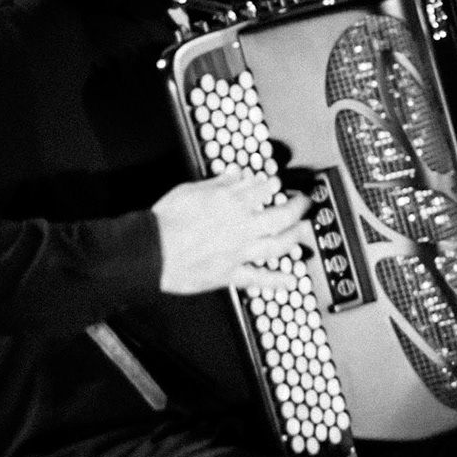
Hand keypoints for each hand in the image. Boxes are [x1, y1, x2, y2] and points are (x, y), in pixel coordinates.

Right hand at [152, 174, 314, 295]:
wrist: (151, 252)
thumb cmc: (166, 221)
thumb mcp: (190, 189)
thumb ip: (218, 183)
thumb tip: (235, 175)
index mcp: (231, 202)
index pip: (262, 189)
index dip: (272, 185)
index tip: (276, 184)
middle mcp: (242, 226)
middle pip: (281, 215)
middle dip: (297, 207)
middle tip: (305, 203)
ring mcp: (239, 251)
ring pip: (278, 244)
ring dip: (295, 237)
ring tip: (305, 232)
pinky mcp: (230, 273)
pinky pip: (258, 278)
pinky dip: (276, 281)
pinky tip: (291, 280)